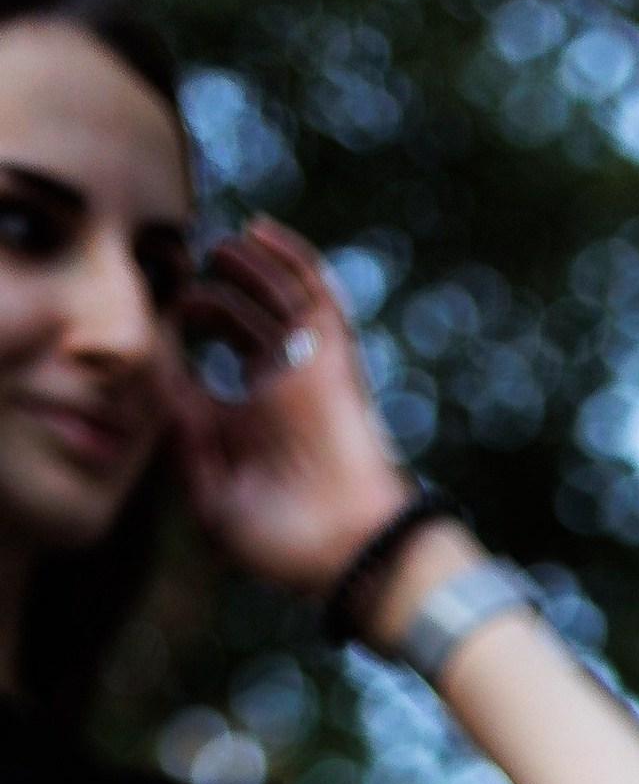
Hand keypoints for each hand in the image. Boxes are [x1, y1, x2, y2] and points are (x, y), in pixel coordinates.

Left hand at [163, 222, 413, 601]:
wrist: (348, 552)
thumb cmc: (284, 543)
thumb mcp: (210, 497)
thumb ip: (181, 438)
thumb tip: (157, 373)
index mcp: (245, 425)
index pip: (203, 366)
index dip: (172, 338)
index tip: (144, 320)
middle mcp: (276, 392)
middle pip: (244, 324)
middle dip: (210, 298)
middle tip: (177, 279)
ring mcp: (306, 372)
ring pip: (277, 300)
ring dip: (248, 267)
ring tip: (215, 246)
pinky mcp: (334, 360)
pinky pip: (315, 295)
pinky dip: (291, 258)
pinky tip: (258, 231)